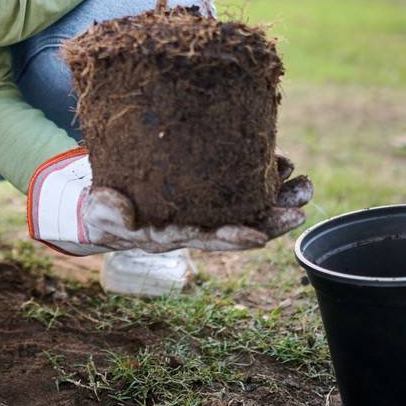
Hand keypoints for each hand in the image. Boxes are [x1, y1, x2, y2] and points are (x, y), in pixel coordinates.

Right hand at [28, 150, 312, 255]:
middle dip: (272, 220)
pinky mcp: (207, 195)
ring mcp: (205, 212)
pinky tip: (282, 164)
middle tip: (301, 208)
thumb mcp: (100, 213)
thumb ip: (109, 212)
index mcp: (173, 236)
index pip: (208, 240)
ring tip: (304, 185)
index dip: (234, 239)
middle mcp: (197, 227)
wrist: (106, 212)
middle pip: (241, 229)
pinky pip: (240, 191)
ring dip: (278, 201)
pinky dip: (262, 179)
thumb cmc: (103, 215)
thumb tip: (121, 209)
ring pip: (248, 210)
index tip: (259, 235)